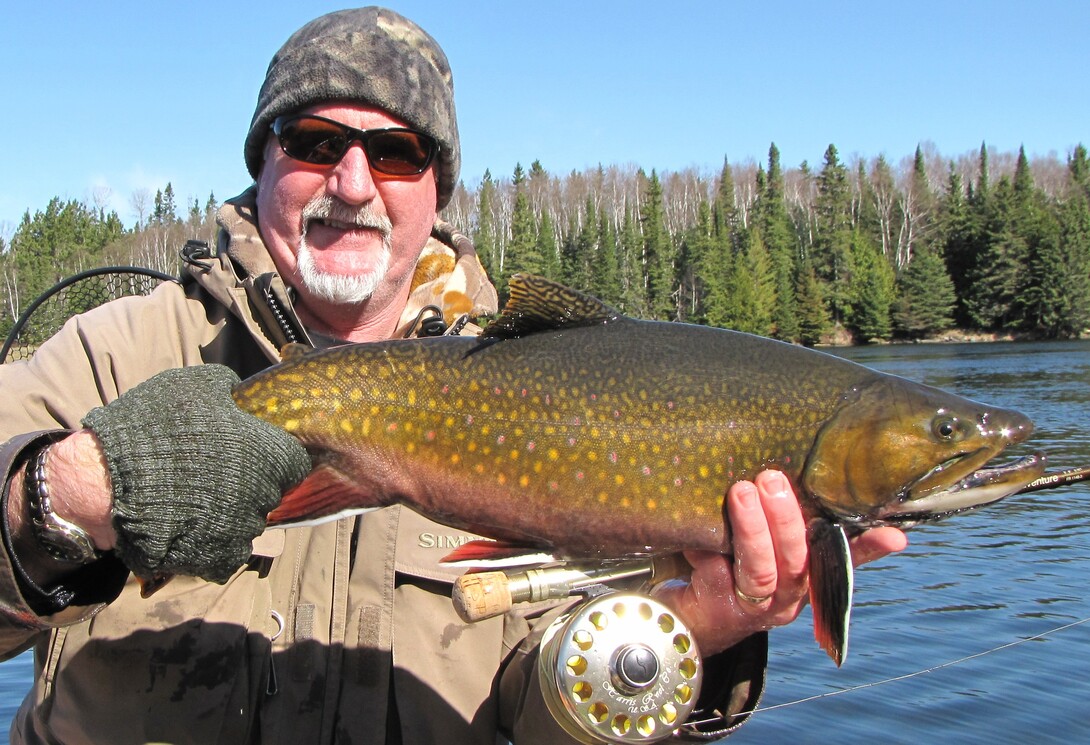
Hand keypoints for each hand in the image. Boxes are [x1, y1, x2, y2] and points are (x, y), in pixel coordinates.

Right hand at [82, 365, 311, 581]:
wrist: (106, 480)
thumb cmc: (154, 427)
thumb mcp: (194, 386)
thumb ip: (226, 388)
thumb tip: (237, 391)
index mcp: (269, 454)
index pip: (292, 462)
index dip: (273, 457)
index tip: (252, 454)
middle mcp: (263, 494)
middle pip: (269, 492)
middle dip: (250, 484)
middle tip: (214, 473)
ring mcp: (242, 530)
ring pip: (248, 522)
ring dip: (231, 513)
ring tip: (195, 500)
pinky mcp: (218, 558)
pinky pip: (229, 552)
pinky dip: (214, 542)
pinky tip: (190, 525)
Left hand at [656, 470, 906, 655]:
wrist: (694, 614)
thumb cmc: (736, 563)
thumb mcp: (764, 542)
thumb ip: (782, 518)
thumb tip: (790, 464)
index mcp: (808, 575)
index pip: (845, 560)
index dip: (869, 548)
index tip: (893, 535)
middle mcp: (790, 595)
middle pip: (797, 559)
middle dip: (786, 517)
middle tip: (771, 479)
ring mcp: (756, 605)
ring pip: (762, 570)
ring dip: (753, 529)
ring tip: (741, 491)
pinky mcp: (720, 608)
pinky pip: (715, 569)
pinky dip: (706, 542)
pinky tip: (697, 520)